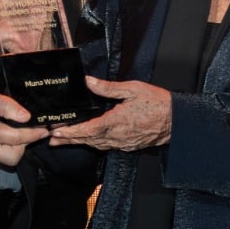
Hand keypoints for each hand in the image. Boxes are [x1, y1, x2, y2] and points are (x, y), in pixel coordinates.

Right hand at [0, 84, 38, 167]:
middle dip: (23, 146)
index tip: (42, 131)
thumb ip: (8, 106)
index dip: (32, 135)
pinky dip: (0, 148)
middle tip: (25, 132)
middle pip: (12, 157)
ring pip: (4, 159)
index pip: (15, 138)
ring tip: (10, 132)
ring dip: (12, 148)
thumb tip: (26, 117)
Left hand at [47, 78, 171, 150]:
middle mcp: (118, 136)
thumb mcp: (133, 89)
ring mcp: (124, 143)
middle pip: (88, 140)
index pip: (88, 129)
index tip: (57, 131)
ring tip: (65, 141)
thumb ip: (109, 88)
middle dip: (69, 140)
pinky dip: (95, 143)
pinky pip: (108, 146)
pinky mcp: (129, 145)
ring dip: (81, 143)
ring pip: (97, 145)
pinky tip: (90, 140)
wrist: (177, 121)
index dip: (71, 132)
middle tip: (52, 141)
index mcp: (116, 121)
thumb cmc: (157, 103)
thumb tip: (88, 82)